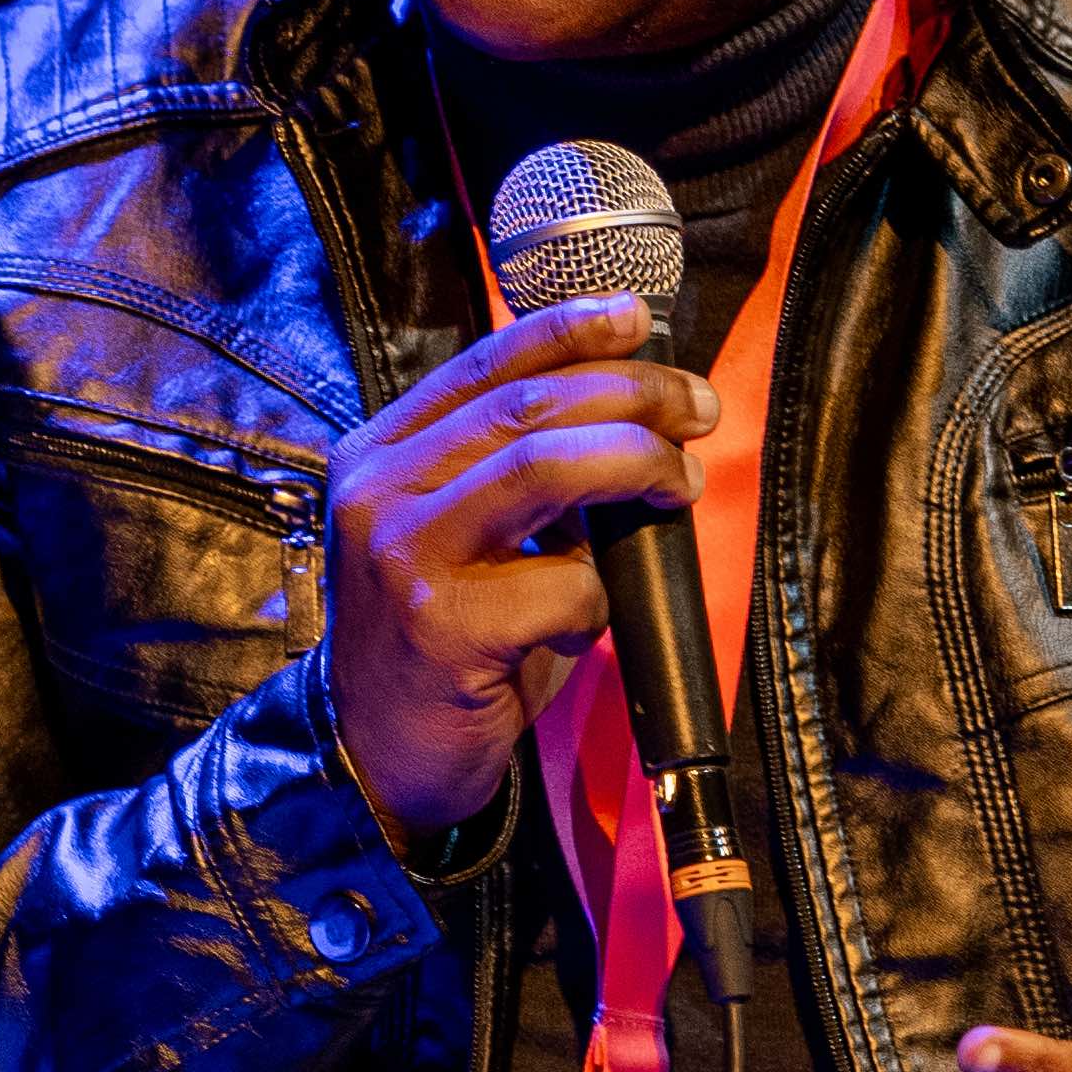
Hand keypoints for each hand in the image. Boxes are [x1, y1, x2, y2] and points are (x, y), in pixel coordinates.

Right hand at [320, 293, 720, 840]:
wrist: (374, 754)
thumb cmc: (443, 638)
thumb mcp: (461, 536)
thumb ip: (513, 473)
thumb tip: (633, 417)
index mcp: (381, 453)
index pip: (484, 363)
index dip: (569, 328)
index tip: (638, 316)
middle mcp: (380, 491)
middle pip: (528, 405)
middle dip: (633, 394)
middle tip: (697, 410)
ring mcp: (404, 557)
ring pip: (545, 467)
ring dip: (637, 463)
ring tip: (683, 481)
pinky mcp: (444, 627)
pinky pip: (563, 585)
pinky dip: (599, 596)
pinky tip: (582, 622)